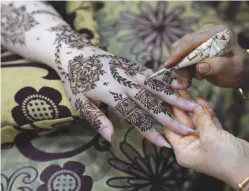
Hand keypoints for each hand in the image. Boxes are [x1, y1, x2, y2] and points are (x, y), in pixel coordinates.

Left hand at [1, 1, 197, 147]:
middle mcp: (125, 83)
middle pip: (151, 102)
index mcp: (111, 94)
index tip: (165, 144)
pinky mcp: (132, 65)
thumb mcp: (79, 102)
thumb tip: (110, 137)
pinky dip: (166, 80)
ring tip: (192, 106)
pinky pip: (151, 73)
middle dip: (170, 117)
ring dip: (174, 98)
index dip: (149, 131)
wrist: (75, 52)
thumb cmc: (76, 80)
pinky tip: (178, 85)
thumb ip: (96, 118)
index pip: (135, 116)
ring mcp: (130, 72)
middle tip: (188, 128)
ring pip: (156, 87)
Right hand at [164, 24, 248, 87]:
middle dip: (178, 64)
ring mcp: (199, 40)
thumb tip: (200, 67)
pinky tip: (189, 78)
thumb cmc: (237, 69)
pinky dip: (182, 69)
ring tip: (187, 82)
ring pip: (179, 53)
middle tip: (183, 81)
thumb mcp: (231, 68)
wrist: (237, 71)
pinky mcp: (194, 48)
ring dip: (180, 69)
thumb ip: (217, 66)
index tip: (168, 65)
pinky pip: (181, 58)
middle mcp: (206, 32)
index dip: (179, 52)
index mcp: (217, 33)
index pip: (192, 40)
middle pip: (182, 45)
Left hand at [164, 94, 248, 187]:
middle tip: (178, 92)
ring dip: (194, 108)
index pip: (171, 129)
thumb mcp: (210, 137)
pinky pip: (206, 122)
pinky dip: (205, 112)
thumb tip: (194, 104)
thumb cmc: (227, 160)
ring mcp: (202, 141)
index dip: (170, 114)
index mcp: (183, 150)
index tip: (169, 100)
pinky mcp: (214, 137)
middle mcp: (190, 146)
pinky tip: (201, 101)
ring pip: (196, 120)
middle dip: (183, 107)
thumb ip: (201, 119)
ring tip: (188, 93)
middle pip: (183, 123)